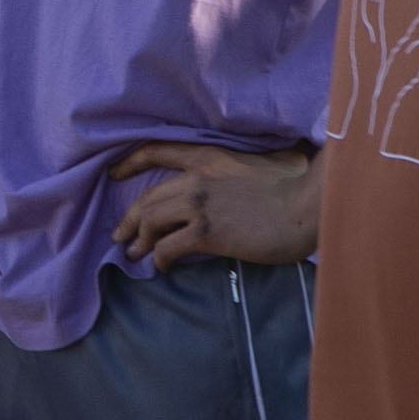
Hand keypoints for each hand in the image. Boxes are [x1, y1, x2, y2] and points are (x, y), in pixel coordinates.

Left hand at [107, 142, 318, 269]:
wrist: (305, 208)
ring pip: (150, 222)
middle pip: (147, 199)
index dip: (129, 163)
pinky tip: (163, 267)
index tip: (113, 174)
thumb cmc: (290, 190)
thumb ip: (230, 174)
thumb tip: (221, 191)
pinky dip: (159, 259)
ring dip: (138, 241)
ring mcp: (198, 206)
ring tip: (135, 255)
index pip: (156, 151)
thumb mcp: (253, 167)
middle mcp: (195, 179)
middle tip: (121, 237)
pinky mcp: (206, 233)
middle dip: (129, 220)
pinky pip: (167, 248)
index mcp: (207, 158)